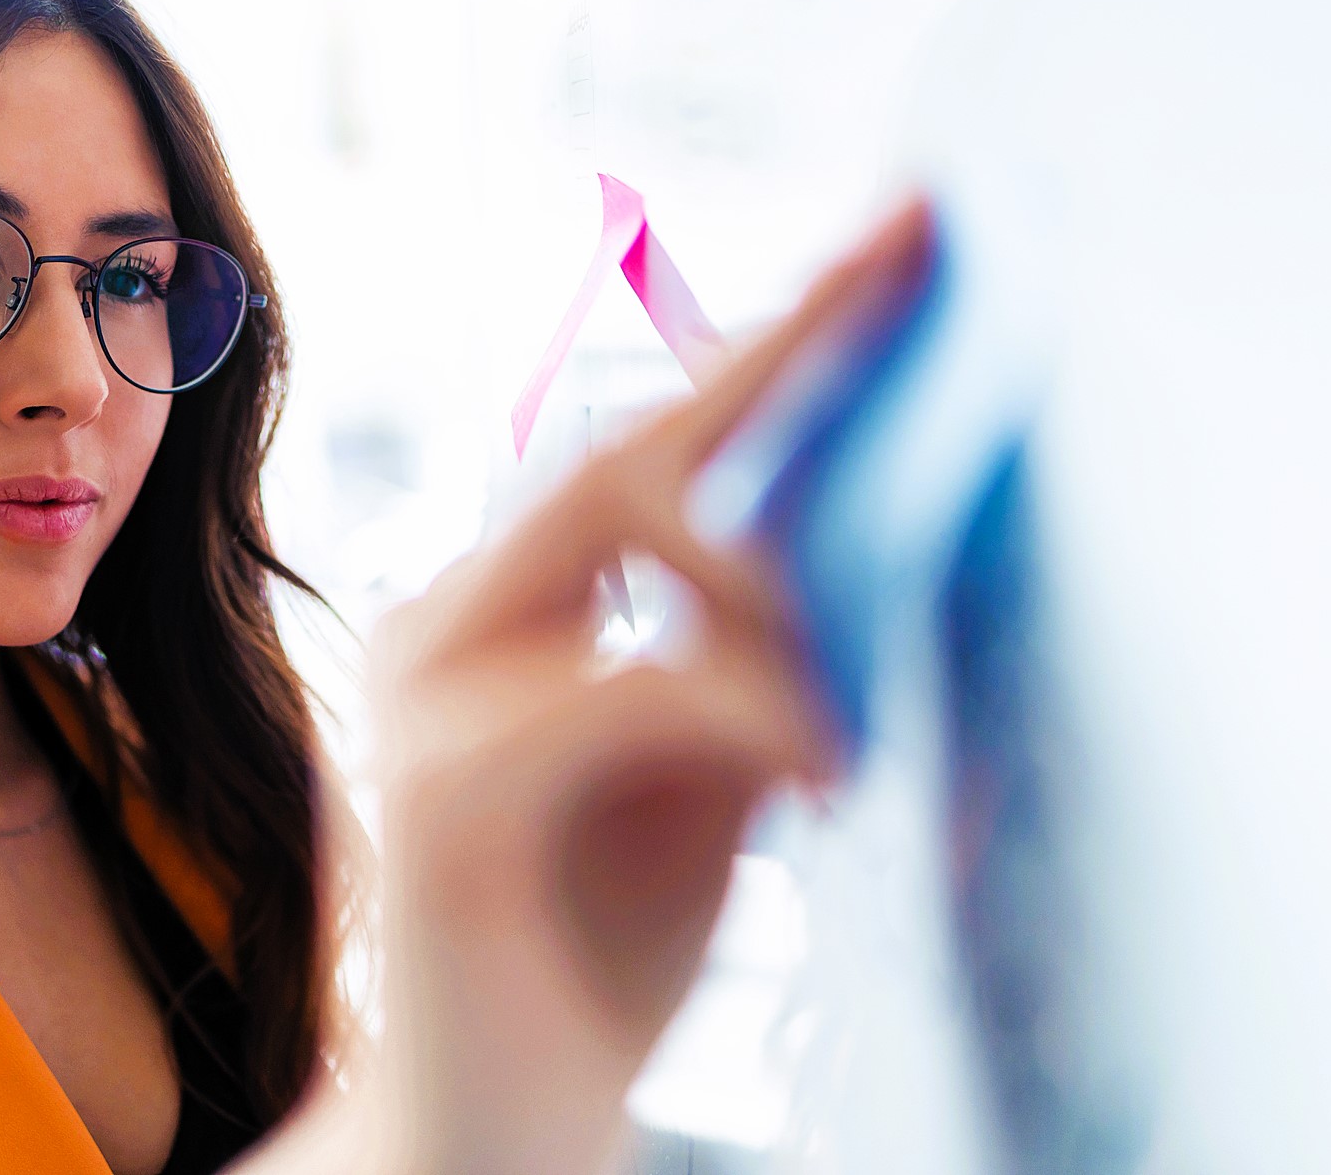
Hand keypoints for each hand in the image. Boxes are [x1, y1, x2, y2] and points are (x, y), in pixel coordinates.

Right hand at [233, 198, 934, 1174]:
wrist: (476, 1137)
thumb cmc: (587, 955)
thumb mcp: (696, 781)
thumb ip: (743, 660)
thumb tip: (850, 544)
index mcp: (495, 618)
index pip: (624, 451)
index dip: (757, 345)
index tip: (879, 245)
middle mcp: (439, 632)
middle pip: (609, 450)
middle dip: (770, 361)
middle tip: (907, 270)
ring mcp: (423, 709)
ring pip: (612, 533)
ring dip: (778, 580)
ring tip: (856, 690)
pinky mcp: (439, 804)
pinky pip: (620, 689)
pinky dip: (747, 701)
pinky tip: (821, 757)